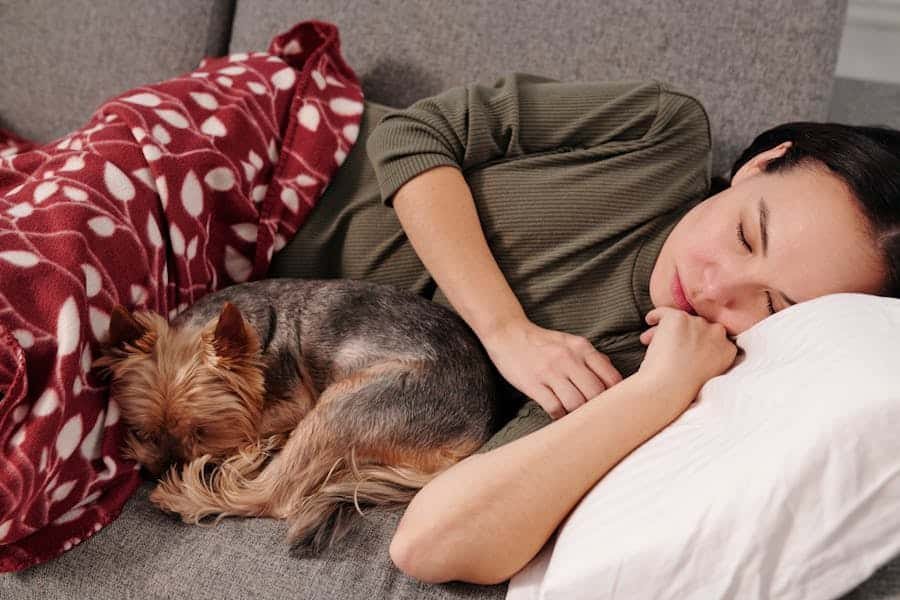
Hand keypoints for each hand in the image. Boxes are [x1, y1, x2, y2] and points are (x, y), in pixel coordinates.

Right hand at [479, 317, 622, 418]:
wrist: (508, 334)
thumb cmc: (542, 342)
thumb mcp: (570, 342)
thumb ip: (592, 358)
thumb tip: (612, 377)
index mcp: (582, 348)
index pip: (611, 377)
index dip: (617, 396)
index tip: (613, 404)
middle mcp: (568, 359)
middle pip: (595, 393)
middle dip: (598, 408)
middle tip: (595, 415)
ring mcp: (550, 372)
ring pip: (576, 403)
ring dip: (578, 414)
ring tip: (577, 416)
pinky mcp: (533, 384)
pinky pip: (554, 408)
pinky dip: (560, 416)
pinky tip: (560, 415)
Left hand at [638, 306, 737, 418]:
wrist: (669, 387)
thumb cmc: (682, 388)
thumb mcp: (707, 373)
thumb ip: (707, 357)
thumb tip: (690, 346)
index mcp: (728, 350)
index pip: (714, 338)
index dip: (697, 342)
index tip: (685, 350)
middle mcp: (717, 333)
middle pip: (698, 327)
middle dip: (683, 335)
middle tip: (667, 347)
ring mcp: (698, 323)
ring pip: (681, 321)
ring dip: (666, 330)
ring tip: (650, 341)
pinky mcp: (679, 318)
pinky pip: (664, 312)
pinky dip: (655, 316)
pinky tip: (649, 320)